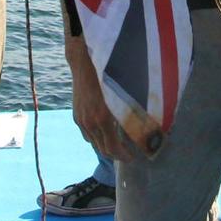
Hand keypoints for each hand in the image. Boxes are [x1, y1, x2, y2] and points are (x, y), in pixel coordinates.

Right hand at [66, 39, 131, 161]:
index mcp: (103, 118)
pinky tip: (105, 133)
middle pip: (103, 149)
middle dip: (116, 154)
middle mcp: (90, 122)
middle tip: (128, 154)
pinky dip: (97, 138)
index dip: (124, 156)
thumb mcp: (122, 94)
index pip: (113, 148)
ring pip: (94, 143)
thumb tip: (143, 126)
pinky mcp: (77, 116)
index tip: (133, 157)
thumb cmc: (107, 74)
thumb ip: (129, 112)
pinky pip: (87, 134)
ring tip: (117, 145)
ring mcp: (81, 120)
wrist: (84, 62)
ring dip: (106, 147)